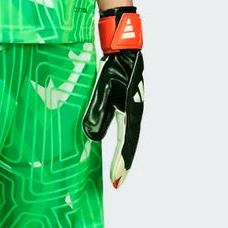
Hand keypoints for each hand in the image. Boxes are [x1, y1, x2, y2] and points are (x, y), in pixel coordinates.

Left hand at [81, 6, 144, 187]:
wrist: (124, 45)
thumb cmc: (114, 63)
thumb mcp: (102, 85)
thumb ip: (98, 109)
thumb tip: (92, 136)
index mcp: (132, 108)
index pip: (127, 141)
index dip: (122, 161)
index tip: (117, 180)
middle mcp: (136, 111)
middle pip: (131, 143)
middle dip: (125, 164)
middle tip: (118, 182)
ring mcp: (134, 107)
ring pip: (130, 136)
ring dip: (125, 155)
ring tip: (118, 173)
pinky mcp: (128, 104)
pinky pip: (127, 128)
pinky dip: (124, 142)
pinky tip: (117, 150)